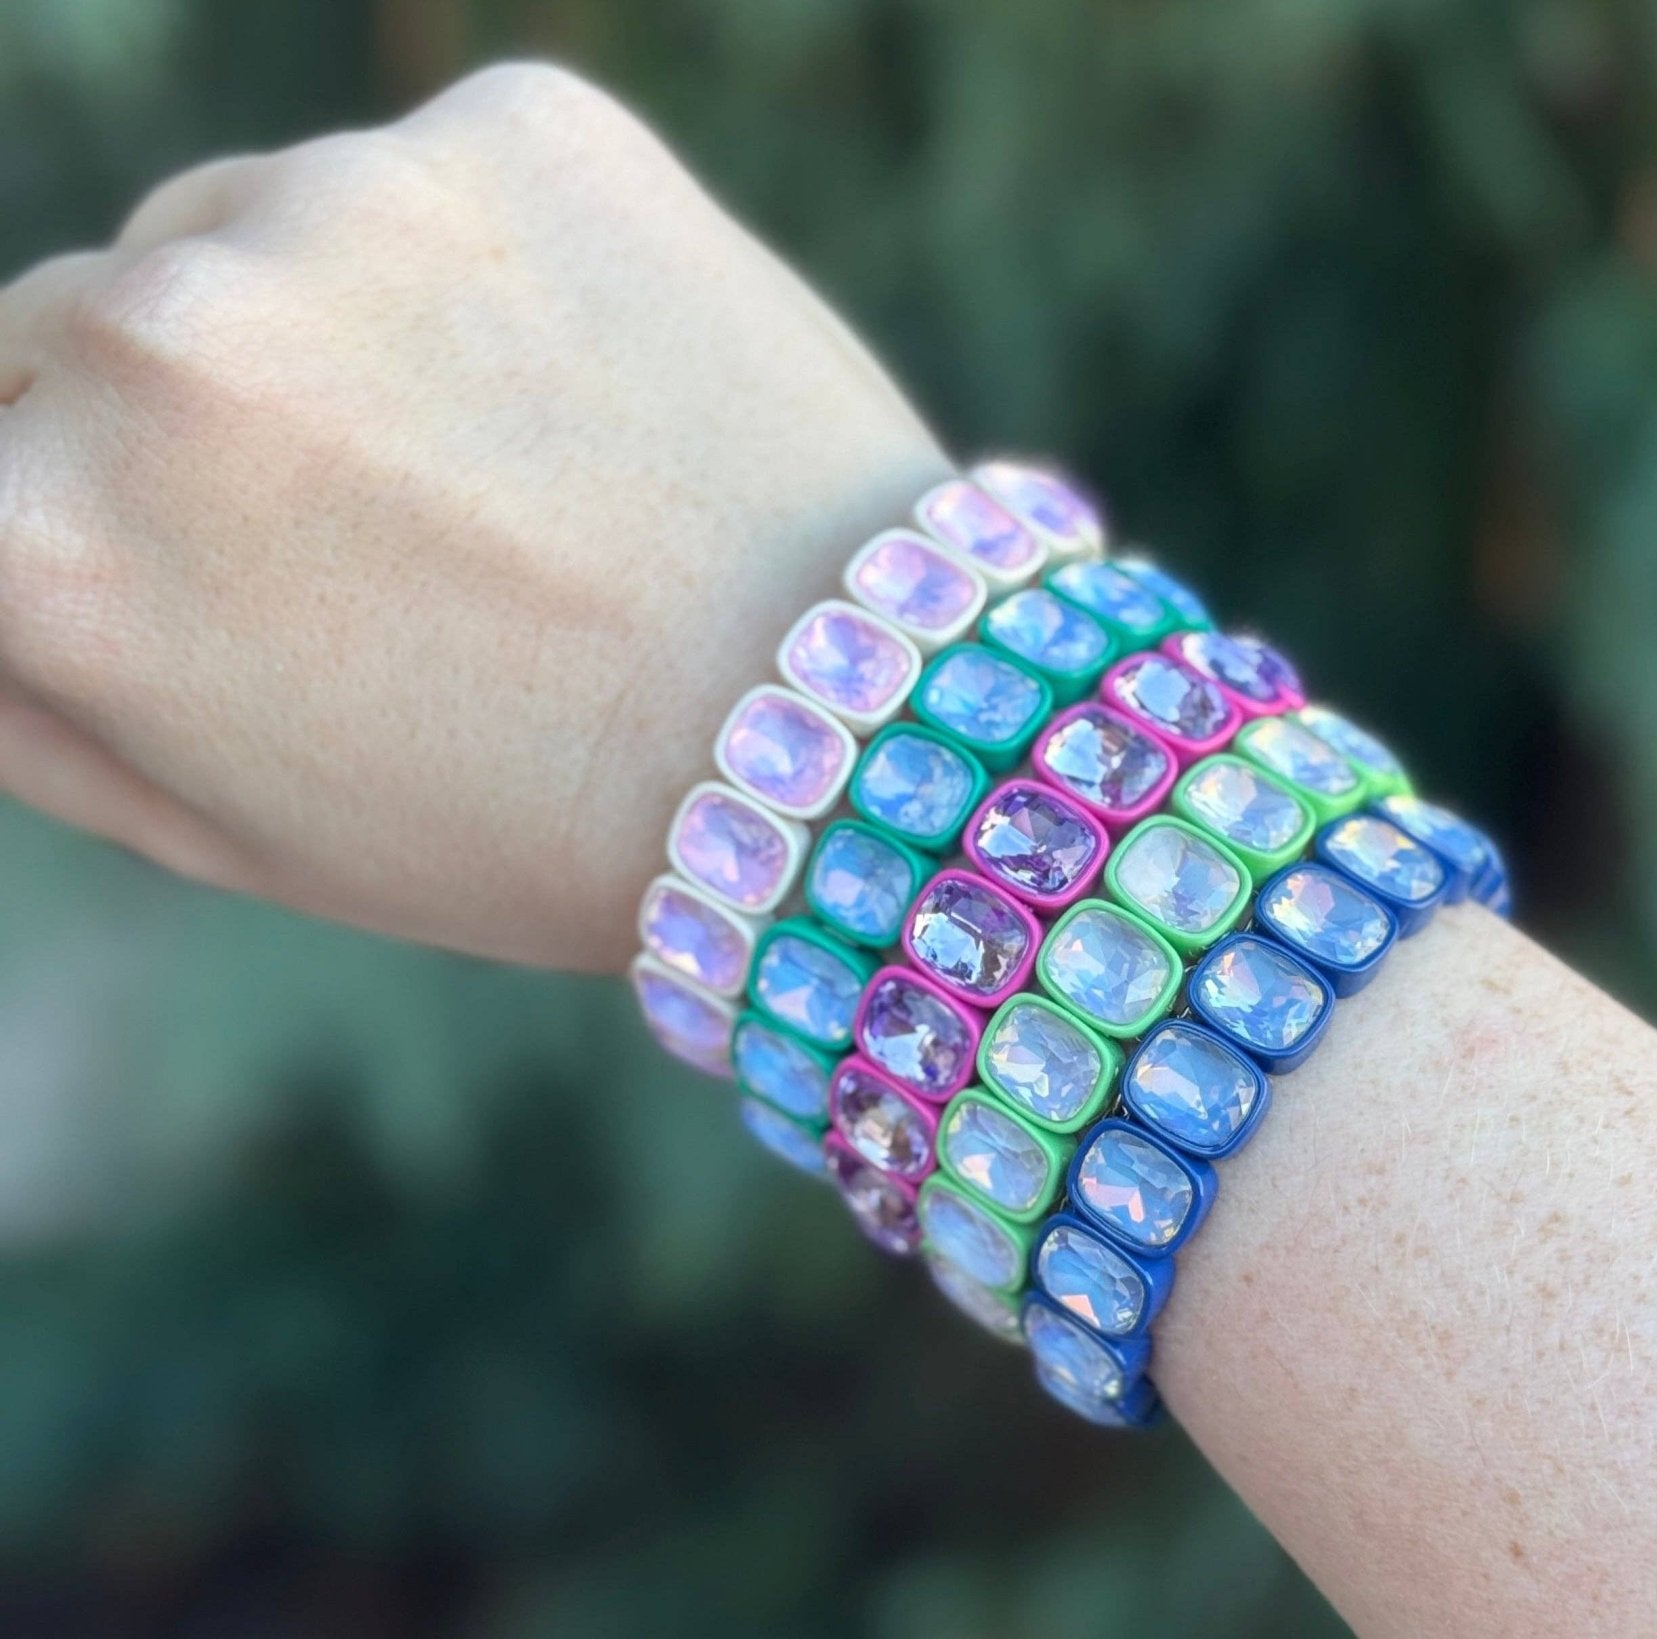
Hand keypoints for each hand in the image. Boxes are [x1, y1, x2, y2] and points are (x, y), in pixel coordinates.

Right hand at [0, 63, 948, 969]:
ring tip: (500, 468)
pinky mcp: (520, 129)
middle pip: (79, 324)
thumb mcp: (232, 817)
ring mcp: (344, 206)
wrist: (845, 730)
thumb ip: (26, 686)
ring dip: (324, 323)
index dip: (92, 512)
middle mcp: (159, 339)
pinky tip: (592, 390)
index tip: (214, 560)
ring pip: (245, 229)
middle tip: (374, 530)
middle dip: (187, 419)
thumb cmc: (530, 816)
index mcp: (42, 538)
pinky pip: (431, 178)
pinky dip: (485, 263)